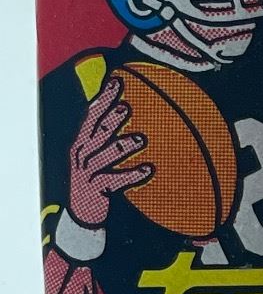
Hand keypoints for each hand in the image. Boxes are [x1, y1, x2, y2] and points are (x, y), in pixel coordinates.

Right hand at [66, 73, 152, 226]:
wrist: (82, 211)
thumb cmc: (97, 175)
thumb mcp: (100, 152)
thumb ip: (110, 133)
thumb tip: (134, 107)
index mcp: (83, 140)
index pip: (92, 113)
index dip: (104, 97)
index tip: (117, 81)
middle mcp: (82, 153)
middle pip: (96, 131)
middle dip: (110, 118)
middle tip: (127, 107)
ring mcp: (87, 171)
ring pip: (104, 155)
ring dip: (122, 146)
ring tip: (140, 139)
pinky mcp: (95, 189)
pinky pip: (115, 181)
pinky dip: (132, 175)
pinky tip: (149, 170)